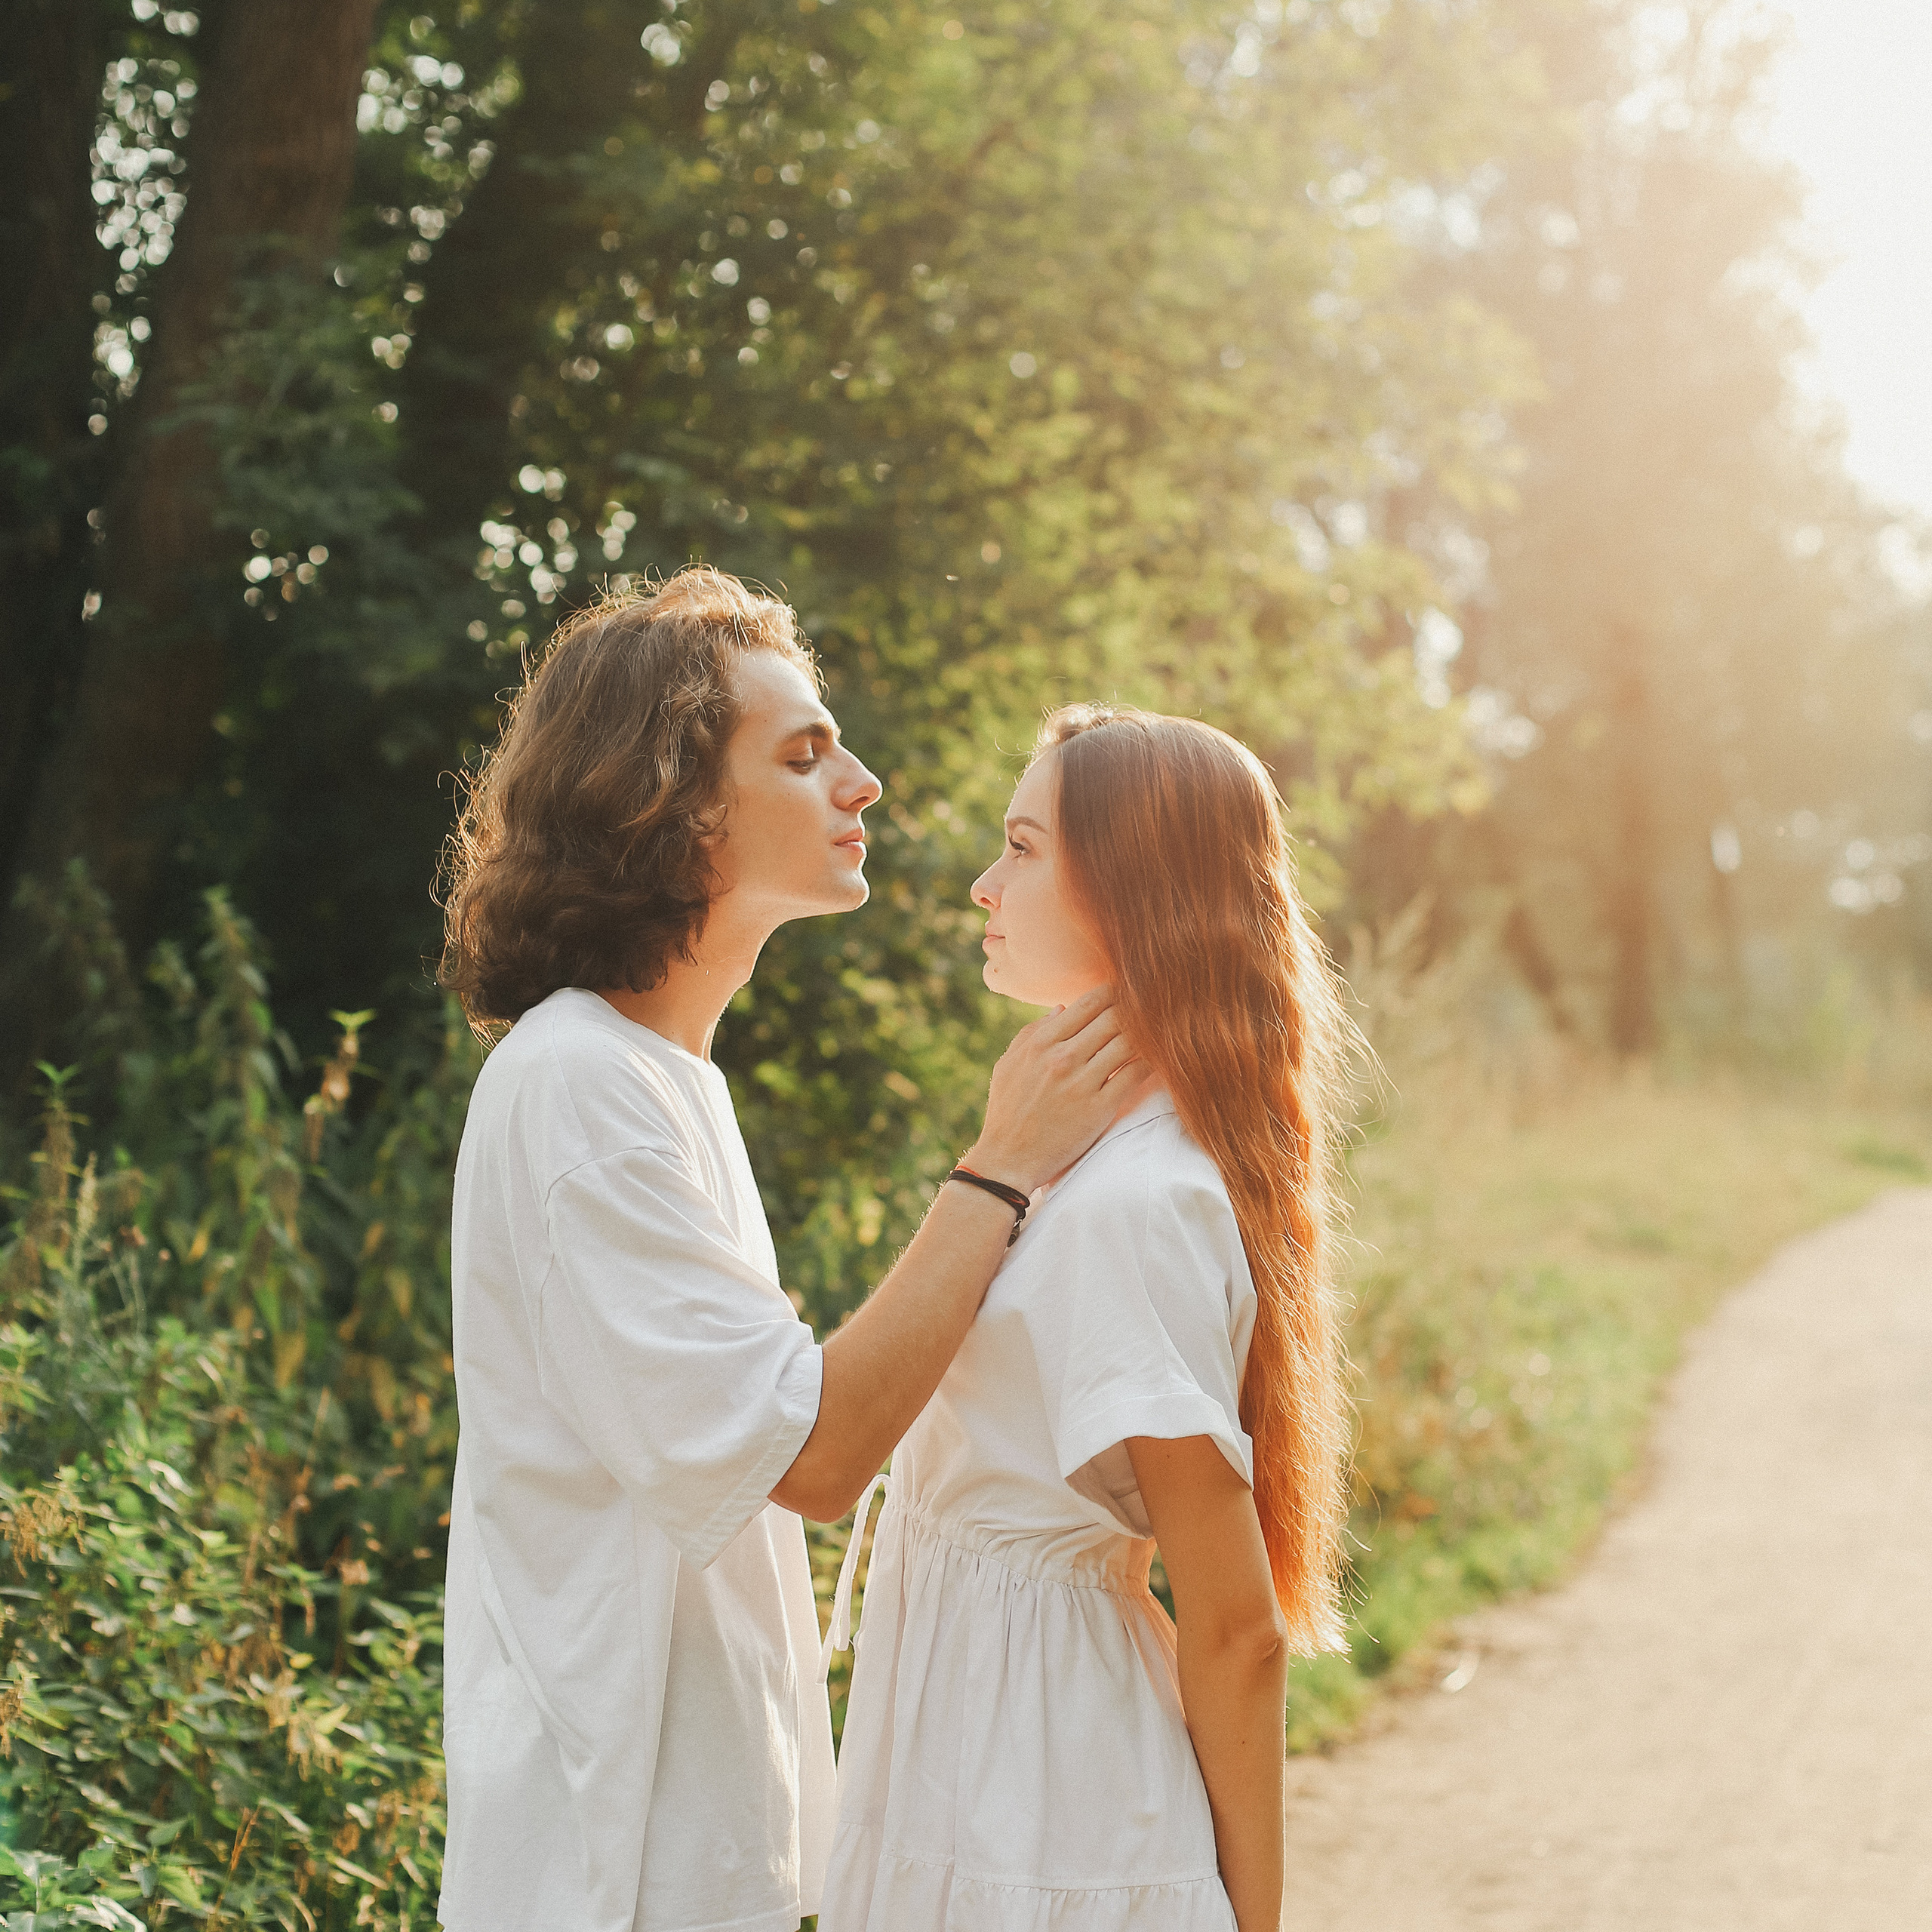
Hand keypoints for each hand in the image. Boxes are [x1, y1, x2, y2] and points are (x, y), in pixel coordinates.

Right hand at [965, 985, 1143, 1193]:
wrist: (1008, 1159)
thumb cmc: (1007, 1110)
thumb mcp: (1008, 1064)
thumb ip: (1033, 1032)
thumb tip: (1062, 1007)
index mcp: (1041, 1042)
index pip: (1088, 1003)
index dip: (1114, 993)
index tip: (1128, 992)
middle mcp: (1062, 1057)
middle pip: (1113, 1017)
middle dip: (1135, 1009)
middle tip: (1153, 1008)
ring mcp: (1081, 1082)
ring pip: (1128, 1042)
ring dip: (1147, 1034)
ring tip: (1161, 1031)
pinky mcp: (1099, 1108)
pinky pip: (1135, 1074)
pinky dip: (1150, 1063)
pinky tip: (1159, 1060)